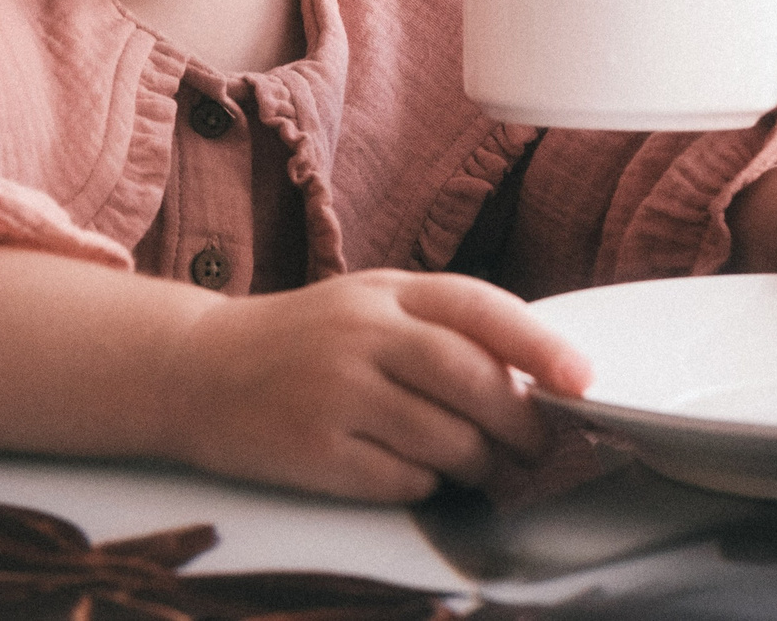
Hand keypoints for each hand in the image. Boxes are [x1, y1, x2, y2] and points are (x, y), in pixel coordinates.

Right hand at [163, 269, 593, 503]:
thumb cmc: (302, 339)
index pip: (480, 310)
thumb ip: (440, 325)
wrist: (195, 369)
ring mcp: (337, 393)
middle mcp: (364, 334)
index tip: (581, 380)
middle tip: (535, 445)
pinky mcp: (315, 451)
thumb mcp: (369, 302)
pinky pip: (404, 481)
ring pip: (449, 441)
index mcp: (387, 291)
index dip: (541, 346)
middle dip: (522, 424)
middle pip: (474, 383)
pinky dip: (425, 485)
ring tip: (477, 464)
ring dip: (479, 464)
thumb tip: (531, 375)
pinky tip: (412, 471)